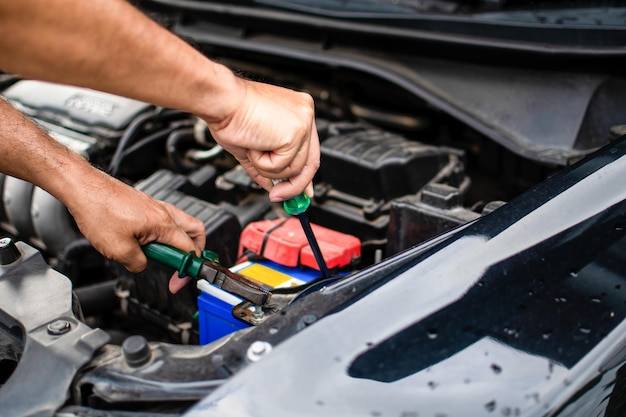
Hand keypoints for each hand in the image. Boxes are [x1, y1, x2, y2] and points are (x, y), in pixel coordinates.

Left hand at [65, 169, 204, 292]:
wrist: (83, 188)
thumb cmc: (98, 210)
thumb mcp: (118, 249)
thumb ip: (137, 263)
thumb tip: (142, 265)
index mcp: (163, 223)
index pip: (189, 249)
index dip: (186, 268)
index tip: (179, 279)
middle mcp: (163, 212)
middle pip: (195, 231)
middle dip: (194, 251)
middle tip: (183, 265)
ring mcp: (155, 207)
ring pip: (180, 225)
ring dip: (177, 242)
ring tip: (161, 255)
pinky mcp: (145, 205)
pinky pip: (164, 221)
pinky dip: (162, 234)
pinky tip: (144, 242)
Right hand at [204, 78, 319, 201]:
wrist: (221, 101)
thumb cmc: (230, 114)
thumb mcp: (255, 147)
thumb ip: (269, 167)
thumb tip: (276, 188)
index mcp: (297, 112)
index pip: (309, 150)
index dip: (304, 175)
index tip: (303, 192)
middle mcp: (305, 113)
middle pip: (310, 163)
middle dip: (294, 186)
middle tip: (278, 196)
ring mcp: (303, 122)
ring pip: (295, 169)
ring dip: (268, 168)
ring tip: (254, 148)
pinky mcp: (296, 133)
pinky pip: (283, 166)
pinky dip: (264, 163)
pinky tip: (255, 145)